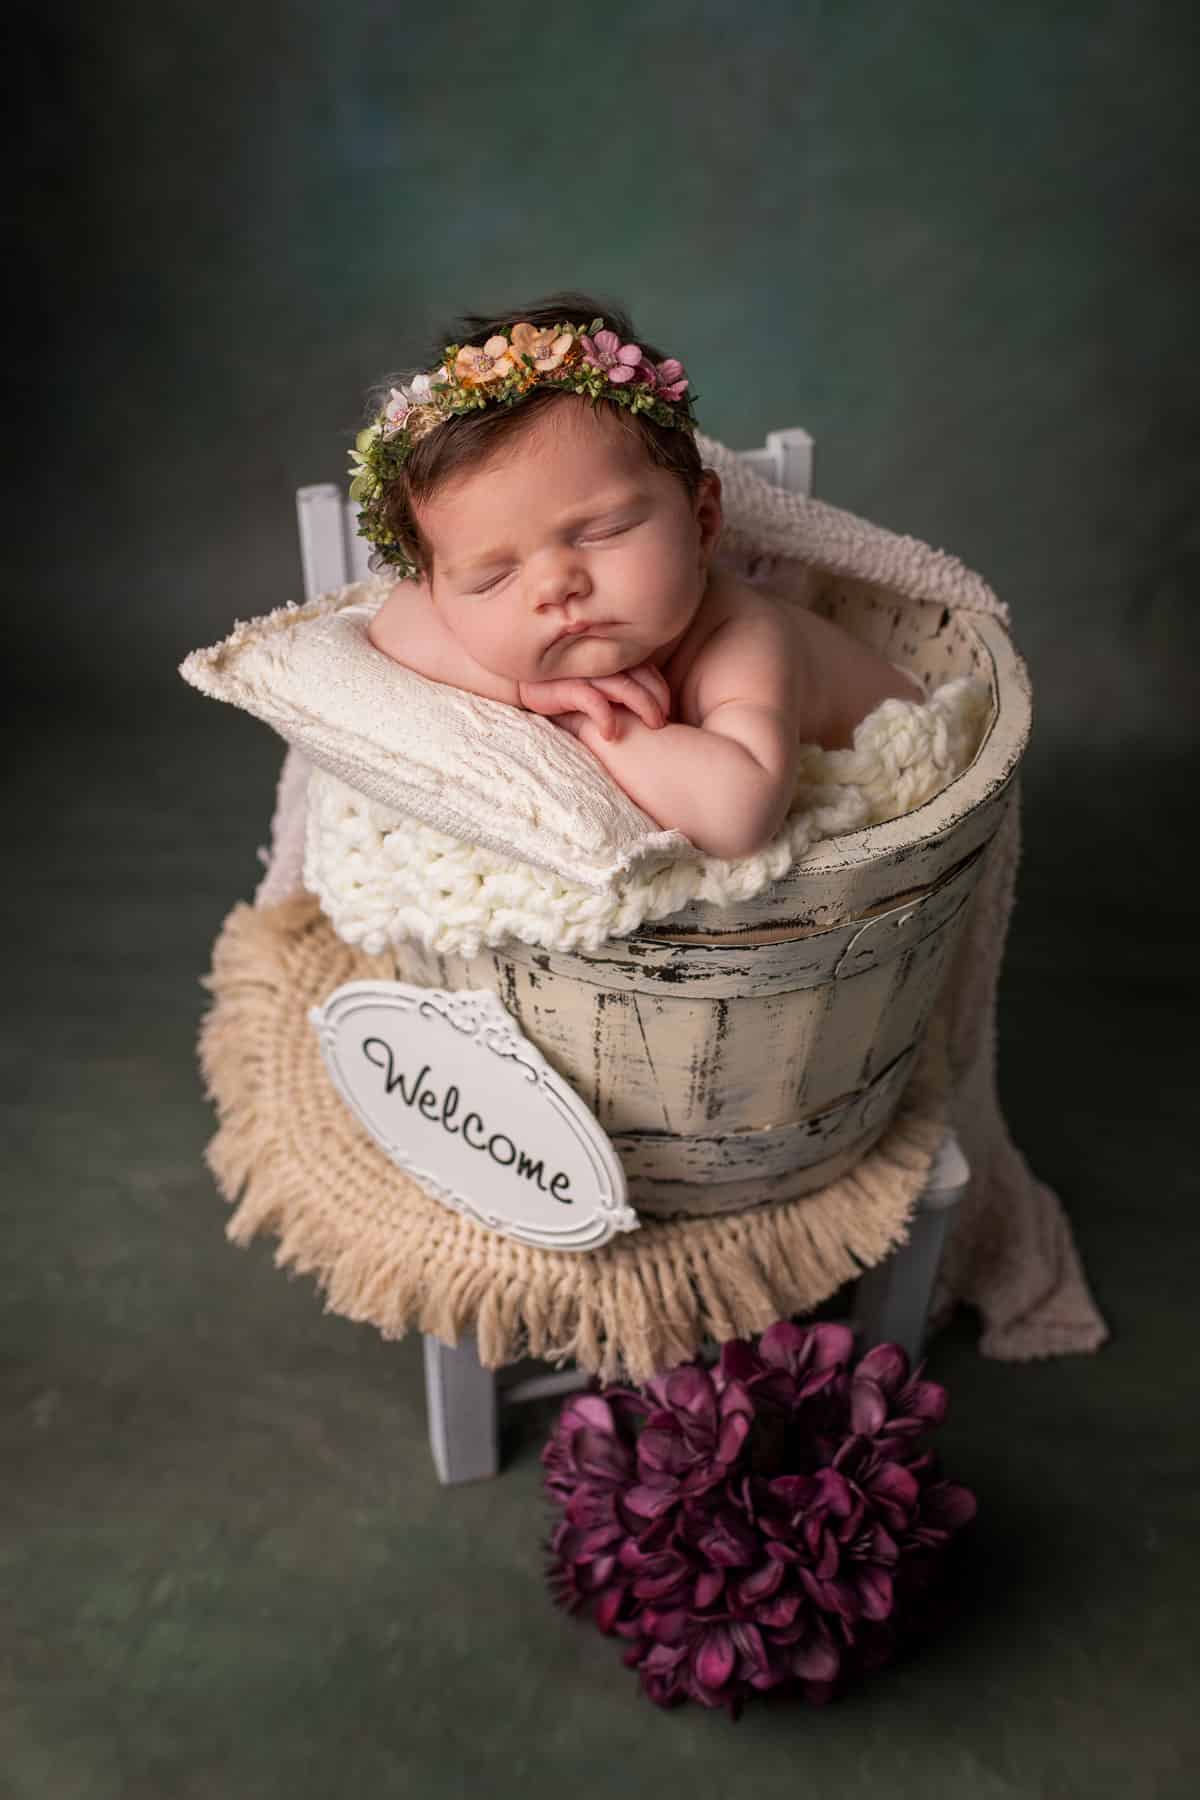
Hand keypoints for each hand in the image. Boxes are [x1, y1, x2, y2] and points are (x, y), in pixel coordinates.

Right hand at [517, 662, 669, 739]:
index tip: (670, 709)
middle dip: (657, 699)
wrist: (520, 684)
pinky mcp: (564, 688)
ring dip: (643, 706)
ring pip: (623, 686)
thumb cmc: (564, 688)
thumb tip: (655, 709)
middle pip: (640, 676)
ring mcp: (583, 673)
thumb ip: (621, 686)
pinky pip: (592, 700)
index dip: (661, 688)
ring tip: (654, 726)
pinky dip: (605, 716)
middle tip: (665, 721)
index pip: (647, 669)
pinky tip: (611, 734)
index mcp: (610, 658)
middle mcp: (600, 662)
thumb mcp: (597, 685)